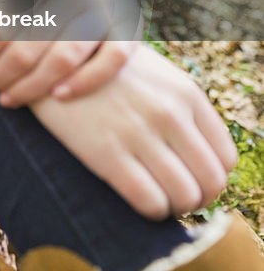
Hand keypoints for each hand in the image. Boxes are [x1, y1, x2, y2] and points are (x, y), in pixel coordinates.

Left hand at [0, 0, 139, 104]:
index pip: (4, 12)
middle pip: (30, 40)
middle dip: (3, 69)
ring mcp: (105, 2)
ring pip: (65, 56)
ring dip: (32, 84)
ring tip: (8, 96)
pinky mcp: (129, 22)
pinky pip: (113, 59)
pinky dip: (86, 81)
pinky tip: (57, 97)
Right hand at [29, 44, 238, 219]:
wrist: (46, 59)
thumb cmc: (101, 71)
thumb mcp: (152, 74)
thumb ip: (180, 106)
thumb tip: (199, 154)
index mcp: (185, 92)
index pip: (225, 157)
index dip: (210, 179)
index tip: (190, 181)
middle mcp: (170, 112)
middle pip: (211, 182)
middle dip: (196, 198)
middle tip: (173, 196)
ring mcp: (140, 132)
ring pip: (185, 197)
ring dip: (173, 207)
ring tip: (155, 198)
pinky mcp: (107, 152)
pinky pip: (150, 202)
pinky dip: (150, 211)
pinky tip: (136, 199)